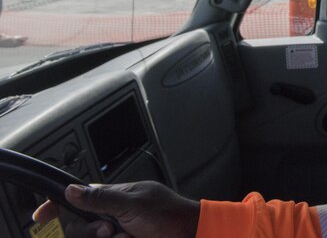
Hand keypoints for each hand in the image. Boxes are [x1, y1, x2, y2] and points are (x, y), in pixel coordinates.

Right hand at [33, 181, 199, 237]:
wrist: (189, 234)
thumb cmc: (168, 215)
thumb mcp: (133, 204)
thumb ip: (101, 198)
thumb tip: (71, 189)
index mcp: (114, 197)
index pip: (79, 198)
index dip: (58, 206)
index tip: (41, 216)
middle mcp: (112, 215)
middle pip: (79, 227)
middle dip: (89, 231)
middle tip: (109, 230)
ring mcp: (117, 232)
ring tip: (127, 237)